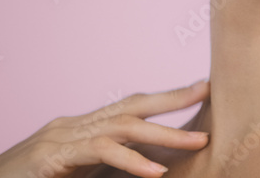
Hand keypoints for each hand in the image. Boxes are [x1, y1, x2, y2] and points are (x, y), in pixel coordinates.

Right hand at [0, 79, 210, 177]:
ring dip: (165, 134)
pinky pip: (99, 152)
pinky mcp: (51, 157)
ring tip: (200, 142)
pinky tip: (156, 172)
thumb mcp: (73, 174)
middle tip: (209, 91)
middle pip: (131, 104)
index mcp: (80, 128)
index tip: (201, 90)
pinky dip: (131, 161)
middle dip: (173, 98)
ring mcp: (60, 138)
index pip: (129, 105)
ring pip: (122, 126)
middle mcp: (72, 125)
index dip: (165, 98)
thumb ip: (103, 167)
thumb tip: (147, 168)